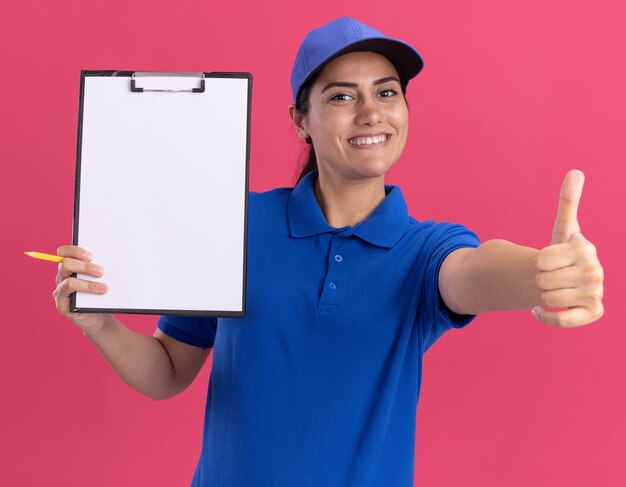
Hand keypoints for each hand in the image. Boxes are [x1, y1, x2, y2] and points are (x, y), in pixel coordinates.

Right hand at [53, 245, 111, 333]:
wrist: (100, 318)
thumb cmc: (101, 295)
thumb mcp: (102, 279)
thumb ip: (101, 268)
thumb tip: (115, 258)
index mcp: (70, 267)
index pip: (64, 252)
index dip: (75, 251)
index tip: (92, 256)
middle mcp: (62, 277)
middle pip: (64, 264)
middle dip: (85, 266)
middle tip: (102, 272)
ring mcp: (60, 291)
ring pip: (68, 281)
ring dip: (88, 283)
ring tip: (105, 287)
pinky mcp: (62, 305)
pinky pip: (70, 296)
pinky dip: (86, 292)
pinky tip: (100, 293)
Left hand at [532, 170, 603, 326]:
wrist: (568, 279)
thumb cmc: (562, 252)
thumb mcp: (563, 229)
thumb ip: (568, 203)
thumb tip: (576, 171)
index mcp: (585, 249)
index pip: (543, 258)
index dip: (538, 261)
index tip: (546, 259)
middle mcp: (597, 271)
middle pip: (545, 280)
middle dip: (540, 279)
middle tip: (548, 276)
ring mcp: (597, 292)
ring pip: (551, 298)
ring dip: (543, 296)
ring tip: (551, 289)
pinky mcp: (594, 312)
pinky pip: (562, 320)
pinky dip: (546, 316)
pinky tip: (541, 308)